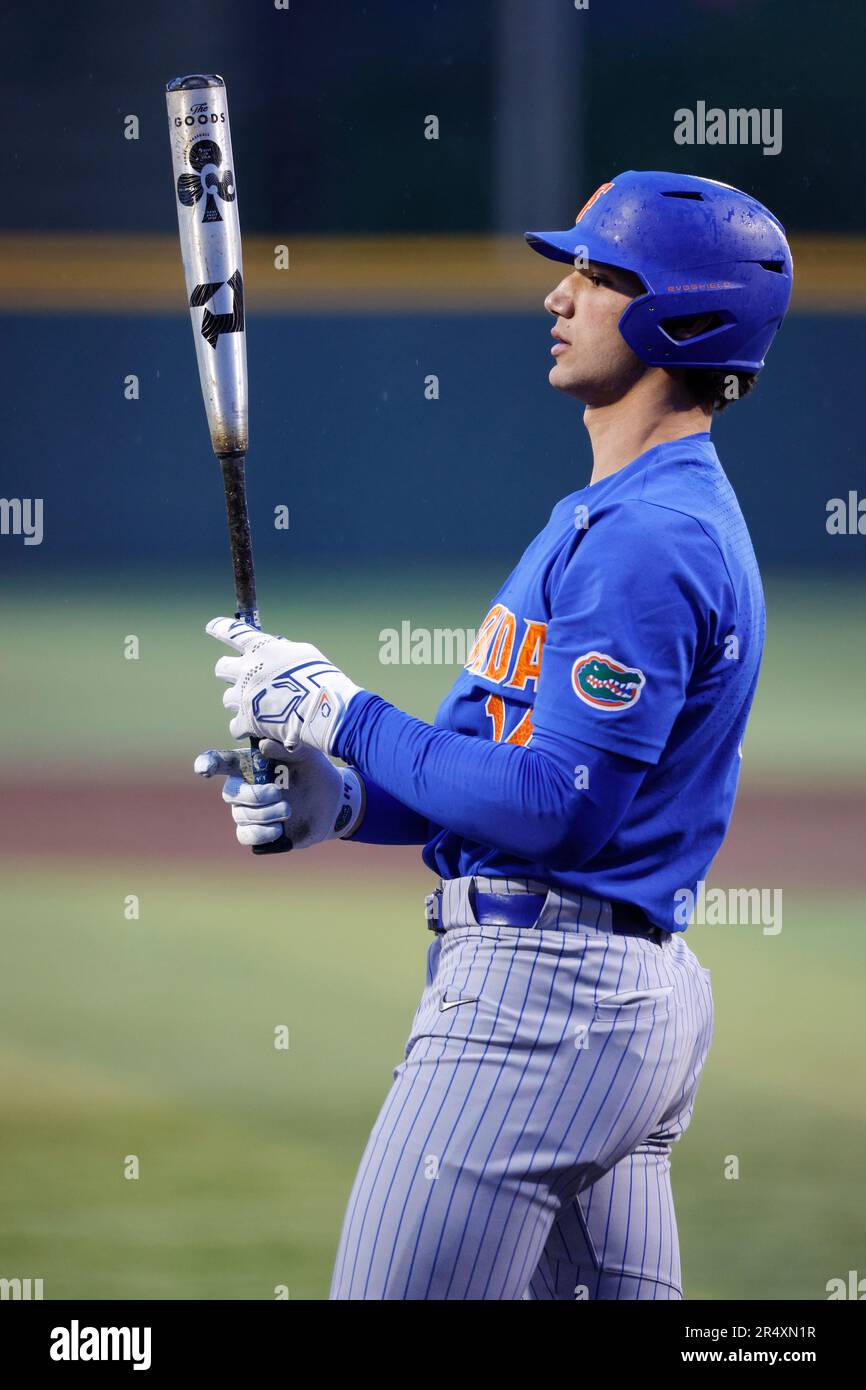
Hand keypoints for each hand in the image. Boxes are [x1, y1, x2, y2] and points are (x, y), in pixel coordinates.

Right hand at [194, 738, 365, 848]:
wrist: (332, 802)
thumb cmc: (314, 771)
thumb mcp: (306, 755)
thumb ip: (285, 748)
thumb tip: (264, 745)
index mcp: (250, 764)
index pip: (222, 762)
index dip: (209, 764)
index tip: (203, 768)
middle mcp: (244, 787)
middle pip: (230, 793)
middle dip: (254, 795)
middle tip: (278, 793)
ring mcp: (248, 810)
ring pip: (241, 816)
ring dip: (265, 814)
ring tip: (288, 810)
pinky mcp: (256, 831)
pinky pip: (246, 836)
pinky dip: (262, 833)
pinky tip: (280, 829)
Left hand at [206, 617, 362, 754]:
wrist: (322, 709)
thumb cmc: (320, 677)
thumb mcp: (304, 653)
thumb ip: (284, 650)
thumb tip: (277, 650)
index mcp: (260, 648)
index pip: (233, 632)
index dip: (220, 628)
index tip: (211, 626)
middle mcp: (247, 669)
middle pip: (222, 668)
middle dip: (229, 672)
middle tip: (242, 678)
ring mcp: (244, 696)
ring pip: (227, 698)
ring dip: (239, 701)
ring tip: (256, 706)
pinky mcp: (246, 720)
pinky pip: (234, 726)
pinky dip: (243, 727)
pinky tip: (253, 728)